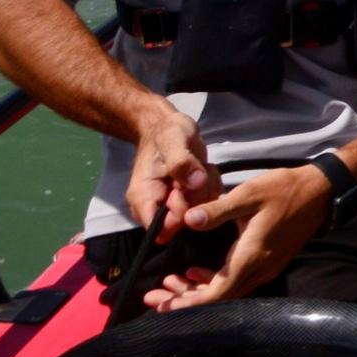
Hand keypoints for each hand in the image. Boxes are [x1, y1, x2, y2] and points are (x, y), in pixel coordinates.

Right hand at [127, 105, 217, 235]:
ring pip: (200, 211)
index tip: (184, 191)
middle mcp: (157, 206)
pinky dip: (212, 185)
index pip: (158, 228)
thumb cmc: (165, 133)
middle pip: (184, 221)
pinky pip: (210, 202)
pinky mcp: (190, 200)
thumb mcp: (173, 140)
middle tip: (196, 172)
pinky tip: (205, 169)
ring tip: (200, 167)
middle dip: (197, 196)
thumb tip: (196, 183)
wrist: (168, 128)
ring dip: (207, 188)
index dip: (178, 215)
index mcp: (143, 197)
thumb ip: (181, 162)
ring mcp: (175, 204)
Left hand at [142, 163, 333, 311]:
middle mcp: (258, 270)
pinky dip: (212, 282)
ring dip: (196, 292)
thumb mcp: (250, 193)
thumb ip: (218, 209)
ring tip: (169, 284)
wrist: (321, 191)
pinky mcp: (267, 263)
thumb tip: (187, 219)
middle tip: (154, 297)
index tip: (160, 304)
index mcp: (250, 257)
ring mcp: (265, 269)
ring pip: (225, 293)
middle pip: (217, 300)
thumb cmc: (285, 190)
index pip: (215, 294)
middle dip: (183, 301)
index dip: (186, 303)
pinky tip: (195, 273)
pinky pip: (234, 283)